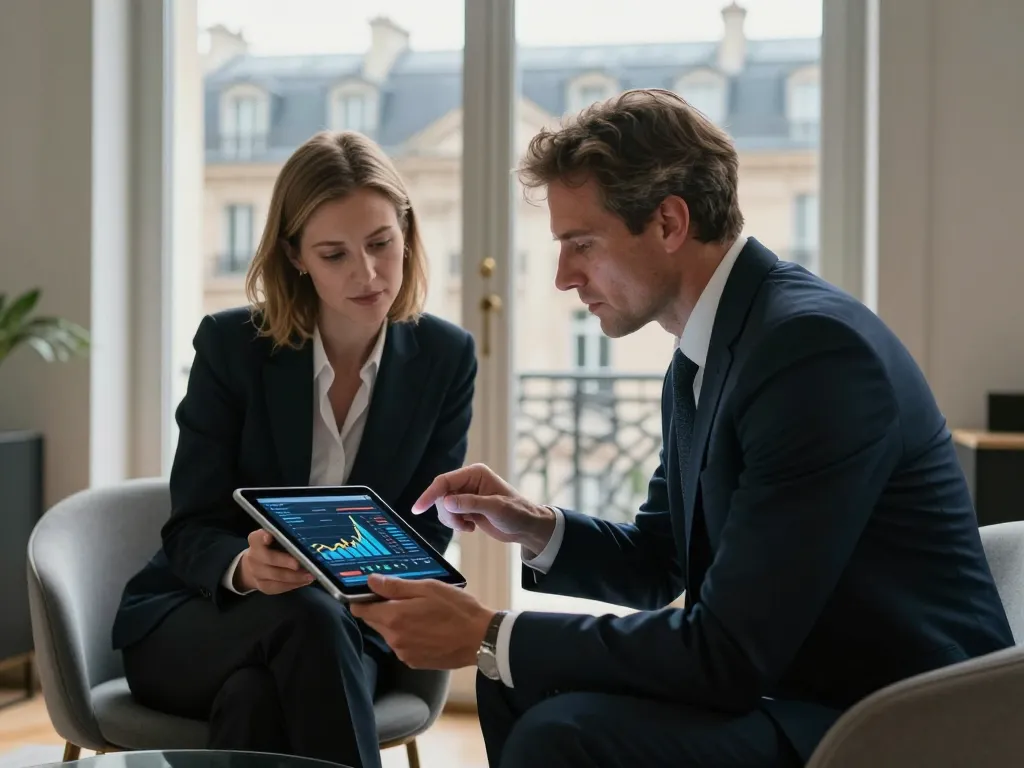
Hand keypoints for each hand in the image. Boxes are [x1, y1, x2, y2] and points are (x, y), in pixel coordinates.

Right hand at [236, 530, 314, 593]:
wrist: (254, 566)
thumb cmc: (271, 548)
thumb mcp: (275, 539)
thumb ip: (285, 537)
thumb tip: (304, 542)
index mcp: (256, 541)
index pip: (257, 537)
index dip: (263, 536)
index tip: (269, 536)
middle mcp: (254, 556)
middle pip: (269, 558)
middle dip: (285, 561)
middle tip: (299, 563)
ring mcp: (257, 573)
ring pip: (277, 575)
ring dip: (295, 576)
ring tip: (310, 575)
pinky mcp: (263, 586)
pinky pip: (279, 587)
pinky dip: (294, 584)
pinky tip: (304, 581)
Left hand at [350, 574, 493, 669]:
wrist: (481, 639)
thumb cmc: (457, 609)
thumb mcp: (428, 588)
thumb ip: (395, 586)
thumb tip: (370, 581)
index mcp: (394, 618)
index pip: (360, 610)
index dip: (363, 599)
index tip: (373, 591)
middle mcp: (394, 639)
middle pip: (374, 621)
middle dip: (382, 609)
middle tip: (405, 598)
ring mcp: (404, 653)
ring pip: (389, 633)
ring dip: (397, 623)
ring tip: (422, 613)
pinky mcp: (415, 663)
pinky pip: (402, 645)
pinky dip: (409, 636)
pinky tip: (427, 628)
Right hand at [412, 463, 555, 554]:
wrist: (526, 528)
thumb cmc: (517, 513)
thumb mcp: (495, 508)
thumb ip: (470, 504)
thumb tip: (445, 502)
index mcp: (475, 473)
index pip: (444, 482)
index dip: (429, 495)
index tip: (418, 509)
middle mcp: (468, 482)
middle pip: (440, 496)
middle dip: (447, 513)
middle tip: (462, 524)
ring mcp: (466, 495)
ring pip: (443, 507)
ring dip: (452, 520)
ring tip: (469, 525)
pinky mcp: (466, 507)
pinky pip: (449, 516)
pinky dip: (455, 524)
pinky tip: (471, 526)